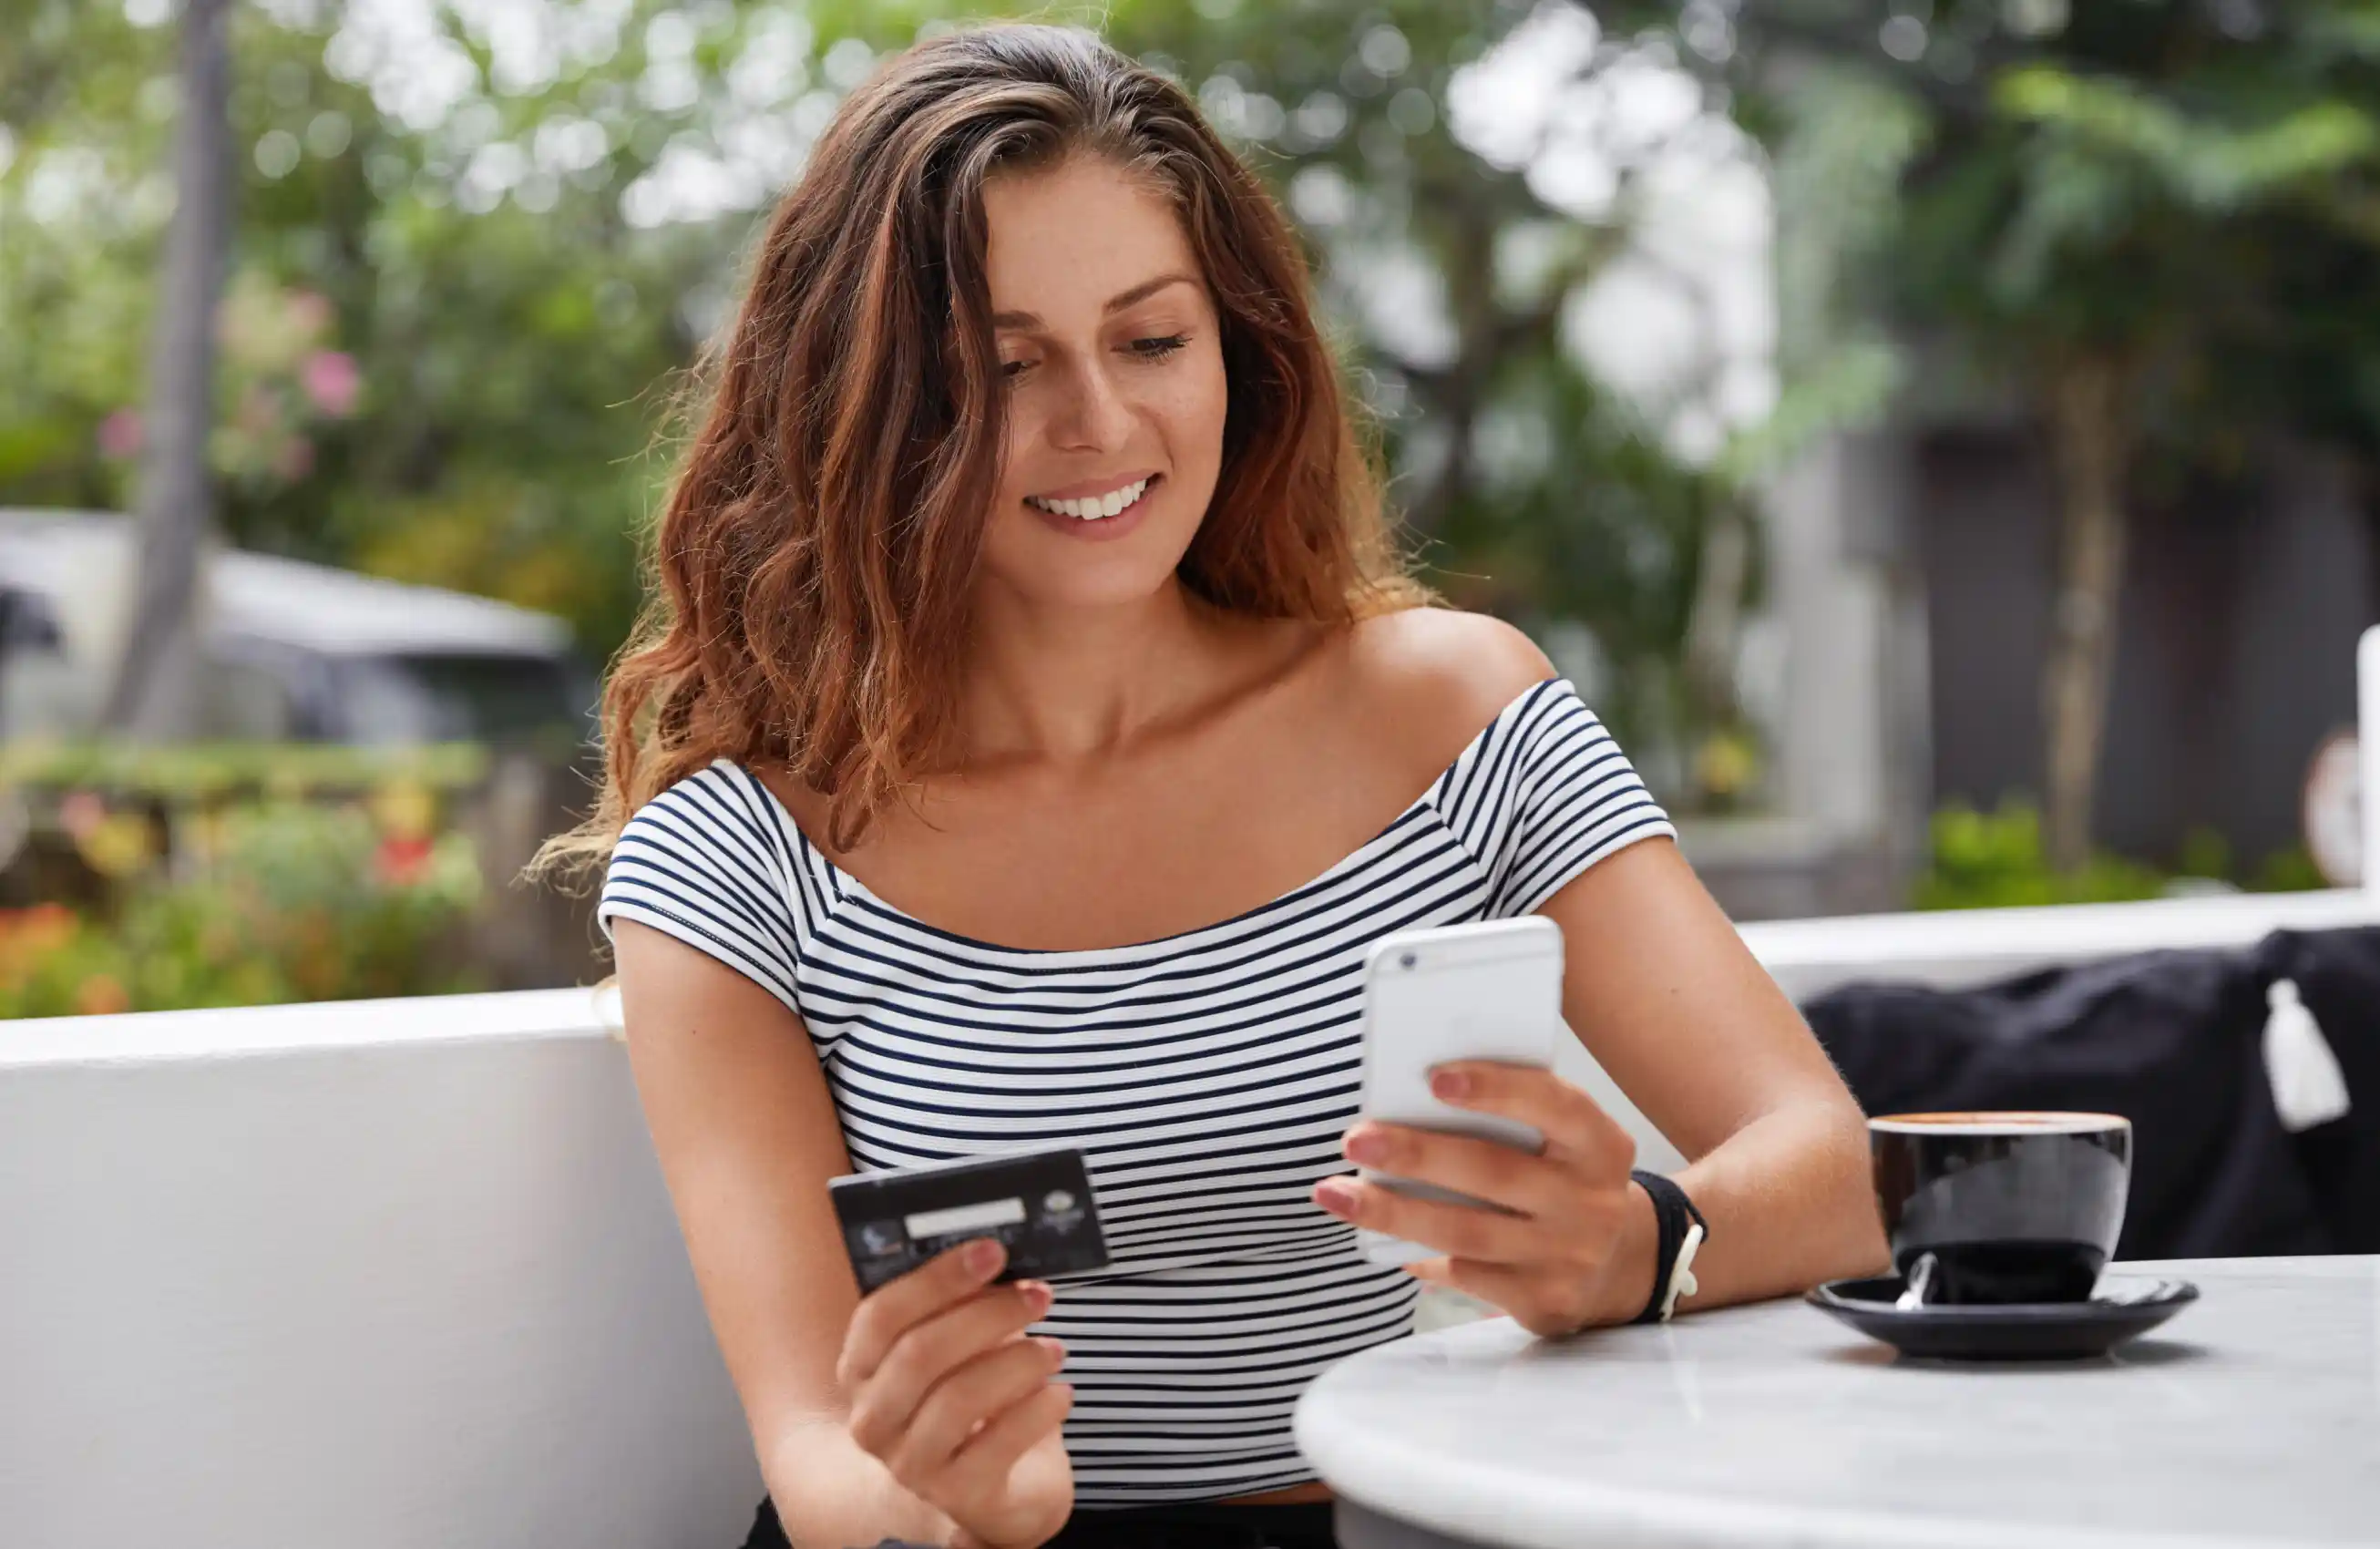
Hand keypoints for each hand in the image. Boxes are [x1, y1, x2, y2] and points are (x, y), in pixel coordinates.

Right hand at [837, 1238, 1075, 1548]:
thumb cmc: (974, 1395)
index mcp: (861, 1368)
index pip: (882, 1314)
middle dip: (987, 1315)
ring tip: (1054, 1348)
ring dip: (1017, 1362)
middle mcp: (873, 1418)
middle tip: (1037, 1295)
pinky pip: (998, 1445)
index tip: (992, 1251)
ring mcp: (909, 1462)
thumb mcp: (961, 1345)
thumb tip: (1001, 1256)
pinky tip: (1060, 1393)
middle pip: (919, 1354)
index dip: (937, 1278)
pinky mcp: (956, 1494)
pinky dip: (1037, 1411)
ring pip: (958, 1399)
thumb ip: (967, 1302)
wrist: (990, 1485)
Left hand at [1313, 1061, 1647, 1338]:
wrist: (1620, 1264)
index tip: (1435, 1078)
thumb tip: (1412, 1101)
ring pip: (1466, 1231)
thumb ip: (1513, 1119)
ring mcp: (1570, 1256)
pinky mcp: (1545, 1301)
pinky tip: (1380, 1239)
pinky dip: (1418, 1254)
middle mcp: (1592, 1201)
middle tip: (1357, 1137)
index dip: (1496, 1088)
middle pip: (1493, 1171)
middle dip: (1417, 1153)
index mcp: (1600, 1144)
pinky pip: (1466, 1274)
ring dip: (1393, 1212)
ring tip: (1338, 1194)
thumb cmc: (1564, 1180)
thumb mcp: (1564, 1143)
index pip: (1553, 1105)